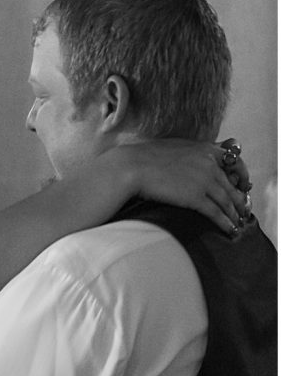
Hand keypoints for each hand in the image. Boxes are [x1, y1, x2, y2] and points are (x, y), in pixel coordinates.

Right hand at [113, 138, 250, 233]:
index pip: (234, 160)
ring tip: (238, 223)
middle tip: (244, 210)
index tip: (244, 184)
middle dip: (240, 200)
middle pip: (233, 185)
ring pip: (228, 201)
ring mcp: (204, 181)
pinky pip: (216, 212)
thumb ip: (190, 152)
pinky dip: (225, 222)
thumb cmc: (145, 157)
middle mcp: (209, 164)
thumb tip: (193, 158)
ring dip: (235, 214)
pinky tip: (230, 229)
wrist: (132, 167)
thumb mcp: (174, 147)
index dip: (242, 174)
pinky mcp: (195, 197)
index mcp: (205, 150)